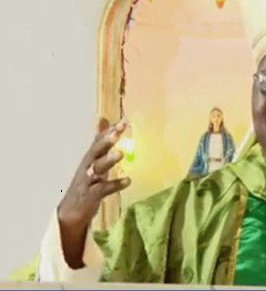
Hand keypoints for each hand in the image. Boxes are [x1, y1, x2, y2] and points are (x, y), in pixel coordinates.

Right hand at [56, 117, 131, 266]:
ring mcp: (88, 181)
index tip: (124, 122)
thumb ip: (101, 142)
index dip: (110, 131)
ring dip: (108, 160)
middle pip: (95, 151)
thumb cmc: (87, 183)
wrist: (71, 213)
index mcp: (90, 158)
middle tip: (117, 133)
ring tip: (120, 153)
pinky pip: (104, 189)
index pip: (99, 141)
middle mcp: (87, 166)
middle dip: (105, 142)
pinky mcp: (91, 196)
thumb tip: (102, 120)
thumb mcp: (93, 161)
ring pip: (97, 168)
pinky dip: (115, 184)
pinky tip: (128, 181)